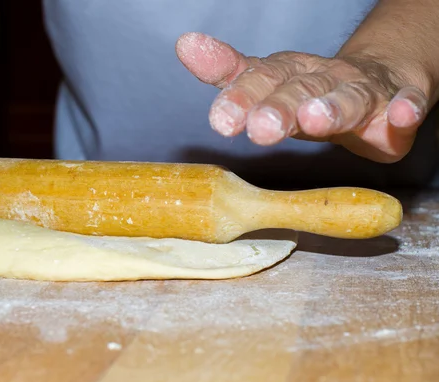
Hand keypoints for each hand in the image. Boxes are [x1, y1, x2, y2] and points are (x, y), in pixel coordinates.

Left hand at [176, 32, 428, 162]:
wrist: (376, 83)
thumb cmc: (311, 92)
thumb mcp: (269, 84)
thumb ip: (231, 73)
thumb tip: (185, 44)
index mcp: (288, 74)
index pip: (260, 79)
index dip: (240, 97)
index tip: (220, 120)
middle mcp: (322, 77)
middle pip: (298, 89)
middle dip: (277, 108)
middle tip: (259, 129)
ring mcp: (362, 89)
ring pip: (348, 96)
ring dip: (332, 107)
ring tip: (315, 119)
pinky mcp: (397, 104)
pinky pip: (404, 106)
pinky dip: (404, 111)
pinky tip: (402, 115)